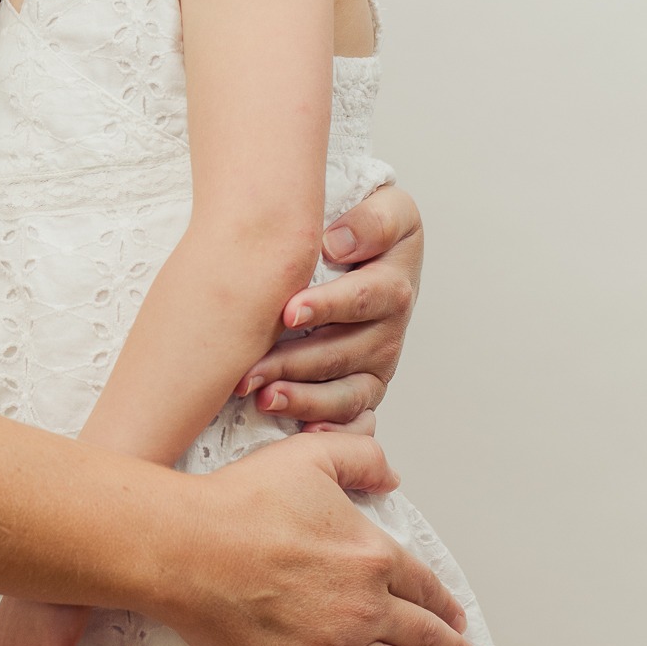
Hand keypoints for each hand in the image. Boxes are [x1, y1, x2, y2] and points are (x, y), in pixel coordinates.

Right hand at [161, 429, 480, 645]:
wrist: (188, 550)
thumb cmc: (240, 502)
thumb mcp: (309, 457)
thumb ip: (360, 458)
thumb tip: (393, 475)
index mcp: (371, 555)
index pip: (424, 586)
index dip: (445, 606)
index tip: (458, 621)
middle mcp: (366, 607)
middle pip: (424, 636)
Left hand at [235, 184, 421, 428]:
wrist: (367, 249)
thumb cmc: (369, 228)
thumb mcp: (388, 208)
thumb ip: (373, 221)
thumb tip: (337, 244)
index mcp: (395, 282)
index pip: (364, 299)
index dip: (328, 306)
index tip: (288, 311)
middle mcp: (390, 329)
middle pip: (344, 354)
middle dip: (295, 364)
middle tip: (251, 372)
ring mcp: (377, 363)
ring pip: (347, 393)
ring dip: (304, 401)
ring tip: (262, 399)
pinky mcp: (364, 386)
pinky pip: (353, 418)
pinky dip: (332, 430)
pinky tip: (301, 437)